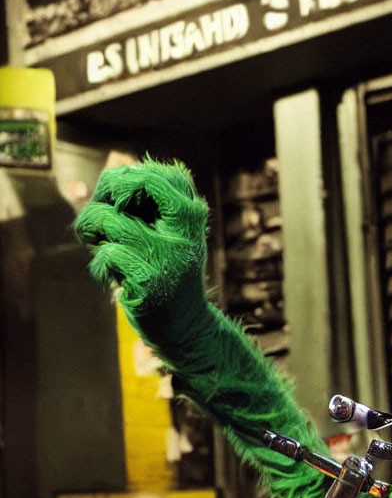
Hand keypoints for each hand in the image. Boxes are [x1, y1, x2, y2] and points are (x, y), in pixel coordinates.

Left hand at [73, 157, 209, 343]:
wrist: (186, 325)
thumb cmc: (168, 274)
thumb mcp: (166, 234)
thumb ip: (143, 206)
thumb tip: (106, 176)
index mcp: (190, 212)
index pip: (154, 171)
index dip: (124, 179)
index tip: (116, 202)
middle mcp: (184, 227)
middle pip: (128, 183)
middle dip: (102, 200)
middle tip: (101, 224)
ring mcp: (168, 252)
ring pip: (107, 220)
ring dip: (94, 236)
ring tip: (103, 250)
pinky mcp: (149, 278)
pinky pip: (106, 255)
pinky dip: (101, 268)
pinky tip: (113, 280)